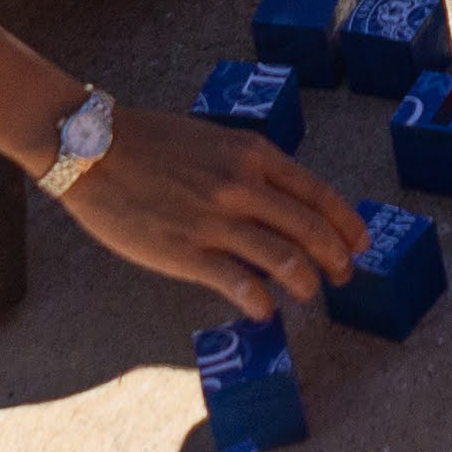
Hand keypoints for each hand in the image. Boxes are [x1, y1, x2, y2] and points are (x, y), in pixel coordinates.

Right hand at [53, 108, 371, 318]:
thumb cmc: (149, 142)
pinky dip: (262, 303)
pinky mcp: (187, 253)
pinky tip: (264, 311)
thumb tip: (278, 204)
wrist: (92, 149)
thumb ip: (247, 168)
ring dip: (306, 283)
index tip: (359, 242)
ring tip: (308, 294)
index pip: (318, 192)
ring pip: (286, 260)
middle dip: (336, 258)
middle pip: (312, 230)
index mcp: (252, 154)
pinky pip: (240, 284)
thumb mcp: (212, 140)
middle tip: (343, 276)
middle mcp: (243, 186)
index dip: (346, 223)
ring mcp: (216, 221)